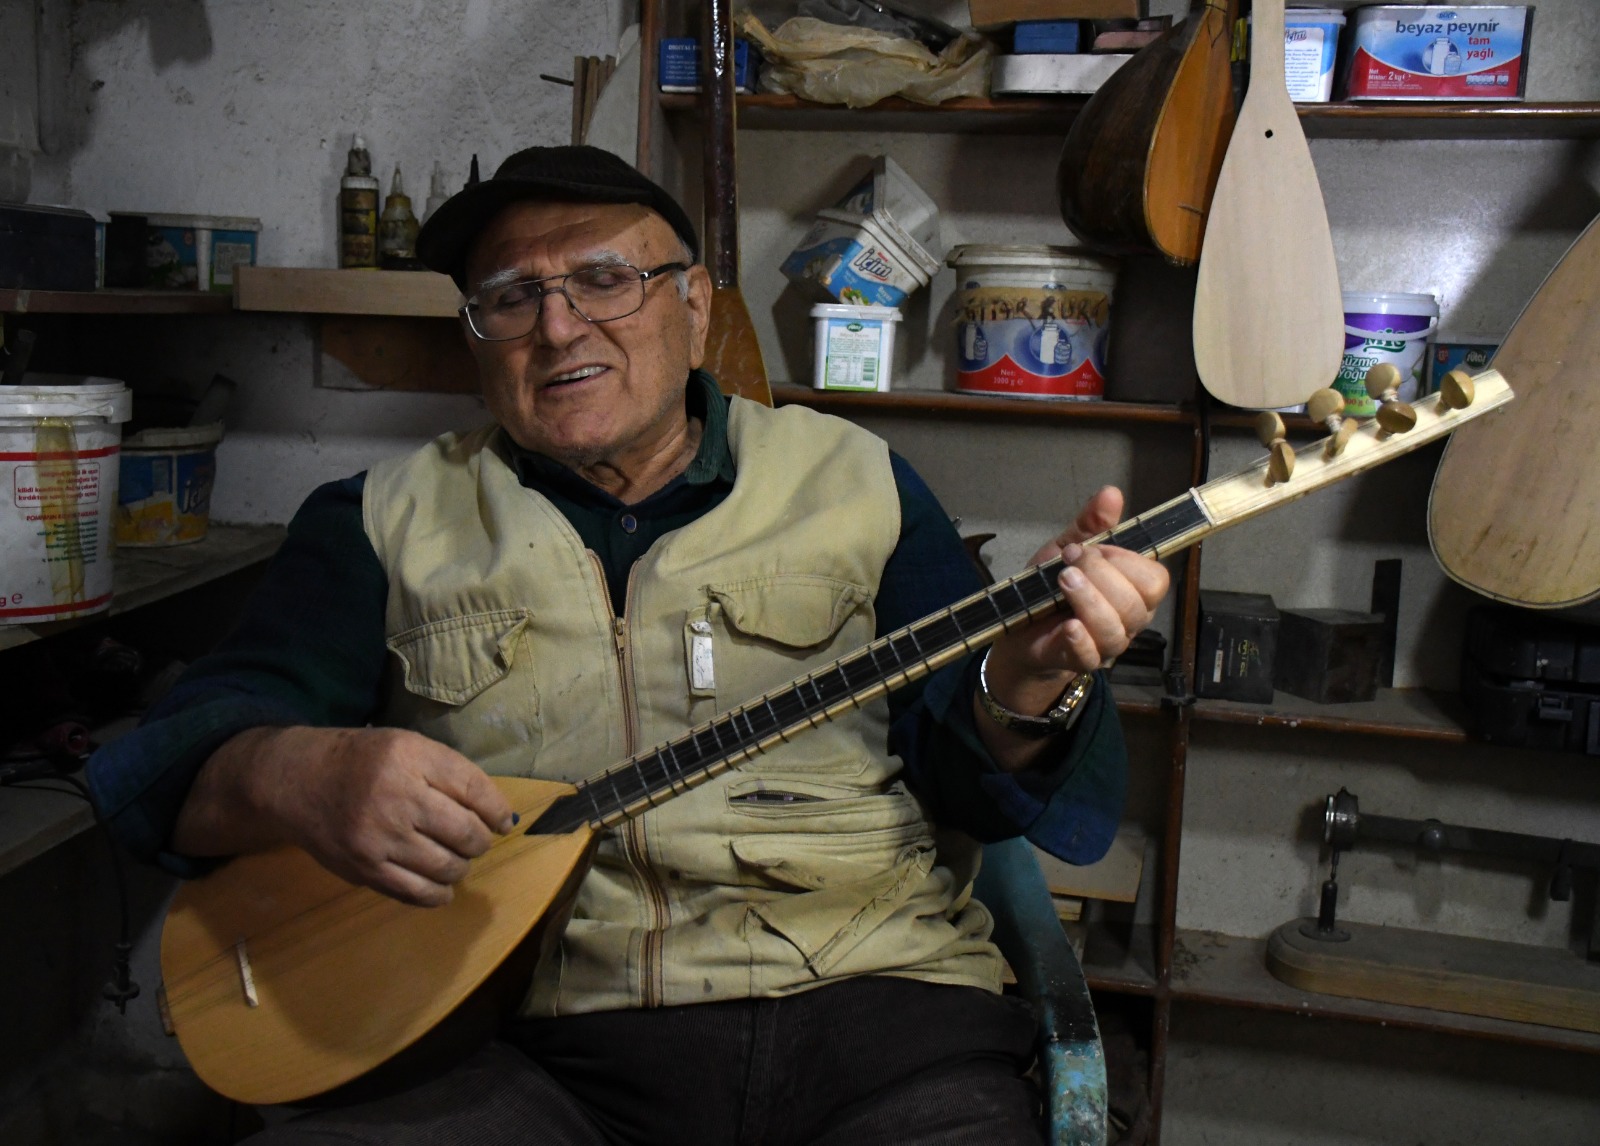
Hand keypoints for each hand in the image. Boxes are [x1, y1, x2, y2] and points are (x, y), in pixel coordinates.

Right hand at [174, 726, 516, 906]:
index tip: (504, 821)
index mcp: (410, 757)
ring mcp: (378, 838)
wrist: (297, 782)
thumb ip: (450, 773)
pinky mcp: (364, 870)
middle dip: (481, 841)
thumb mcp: (406, 746)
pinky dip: (439, 893)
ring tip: (456, 858)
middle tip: (477, 840)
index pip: (474, 788)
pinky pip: (416, 893)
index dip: (497, 810)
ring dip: (461, 866)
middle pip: (465, 832)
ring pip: (446, 866)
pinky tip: (442, 885)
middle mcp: (395, 797)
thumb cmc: (361, 761)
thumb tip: (499, 815)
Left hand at [978, 487, 1169, 757]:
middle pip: (1137, 603)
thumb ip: (1090, 524)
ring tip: (1063, 581)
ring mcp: (1107, 643)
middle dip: (1103, 576)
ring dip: (1089, 600)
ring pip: (1117, 628)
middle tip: (1070, 563)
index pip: (1154, 579)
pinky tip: (1067, 625)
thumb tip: (1111, 493)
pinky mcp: (1082, 661)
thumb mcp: (1066, 548)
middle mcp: (1128, 618)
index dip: (1126, 561)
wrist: (1019, 628)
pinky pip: (1091, 655)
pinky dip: (1081, 638)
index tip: (1093, 548)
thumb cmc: (1049, 588)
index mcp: (1132, 589)